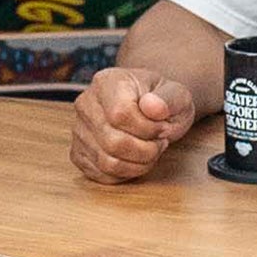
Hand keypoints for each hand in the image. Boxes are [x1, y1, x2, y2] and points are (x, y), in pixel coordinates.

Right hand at [71, 67, 195, 184]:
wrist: (150, 109)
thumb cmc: (162, 102)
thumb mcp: (177, 95)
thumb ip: (168, 99)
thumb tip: (152, 106)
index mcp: (107, 82)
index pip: (120, 114)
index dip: (147, 129)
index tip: (162, 127)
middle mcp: (86, 104)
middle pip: (113, 142)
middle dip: (146, 150)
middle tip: (159, 142)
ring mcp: (79, 130)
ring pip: (107, 162)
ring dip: (138, 164)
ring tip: (150, 150)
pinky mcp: (79, 153)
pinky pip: (102, 174)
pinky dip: (126, 173)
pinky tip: (136, 159)